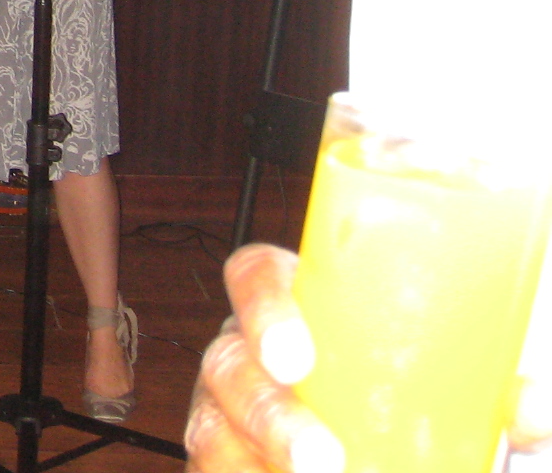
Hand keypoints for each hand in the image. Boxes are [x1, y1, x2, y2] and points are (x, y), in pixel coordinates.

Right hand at [187, 245, 550, 472]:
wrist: (386, 436)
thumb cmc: (405, 387)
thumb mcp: (447, 374)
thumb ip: (492, 387)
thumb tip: (531, 408)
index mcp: (292, 304)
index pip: (255, 278)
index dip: (263, 310)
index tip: (297, 357)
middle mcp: (245, 349)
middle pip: (228, 364)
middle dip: (269, 416)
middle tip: (322, 458)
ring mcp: (224, 408)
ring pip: (211, 429)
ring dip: (255, 462)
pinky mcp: (222, 455)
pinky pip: (214, 468)